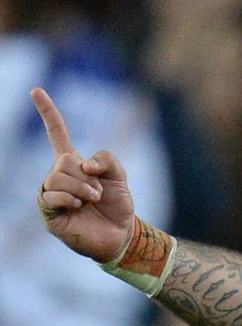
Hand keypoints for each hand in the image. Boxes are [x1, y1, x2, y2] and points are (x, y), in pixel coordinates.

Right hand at [33, 88, 135, 261]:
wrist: (120, 234)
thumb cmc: (118, 205)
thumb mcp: (120, 176)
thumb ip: (107, 160)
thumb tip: (84, 165)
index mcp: (73, 163)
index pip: (57, 133)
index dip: (47, 112)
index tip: (36, 90)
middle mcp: (58, 176)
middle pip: (64, 161)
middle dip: (87, 176)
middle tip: (97, 192)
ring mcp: (51, 194)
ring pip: (59, 177)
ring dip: (83, 189)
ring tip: (91, 201)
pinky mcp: (48, 212)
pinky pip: (53, 195)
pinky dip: (71, 199)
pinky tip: (78, 206)